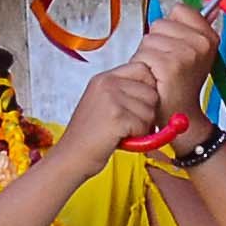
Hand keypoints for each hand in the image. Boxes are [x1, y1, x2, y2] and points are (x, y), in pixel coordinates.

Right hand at [64, 51, 174, 166]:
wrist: (70, 156)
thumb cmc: (88, 135)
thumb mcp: (102, 102)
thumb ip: (124, 91)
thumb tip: (155, 91)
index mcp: (104, 78)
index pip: (144, 69)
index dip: (148, 88)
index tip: (138, 104)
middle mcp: (107, 84)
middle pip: (152, 92)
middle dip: (147, 111)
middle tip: (128, 123)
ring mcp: (112, 99)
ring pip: (151, 111)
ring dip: (142, 127)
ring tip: (122, 131)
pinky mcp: (117, 117)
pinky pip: (144, 125)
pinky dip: (138, 137)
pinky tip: (120, 138)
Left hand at [127, 11, 221, 136]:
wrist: (180, 114)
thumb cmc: (181, 85)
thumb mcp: (195, 53)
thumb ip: (194, 28)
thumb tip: (210, 9)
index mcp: (209, 37)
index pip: (181, 10)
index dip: (171, 28)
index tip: (176, 45)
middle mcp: (201, 43)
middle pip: (160, 23)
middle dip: (156, 43)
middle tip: (166, 64)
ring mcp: (187, 54)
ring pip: (149, 39)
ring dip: (148, 56)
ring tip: (160, 72)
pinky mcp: (171, 66)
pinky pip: (143, 54)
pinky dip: (143, 67)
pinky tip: (155, 79)